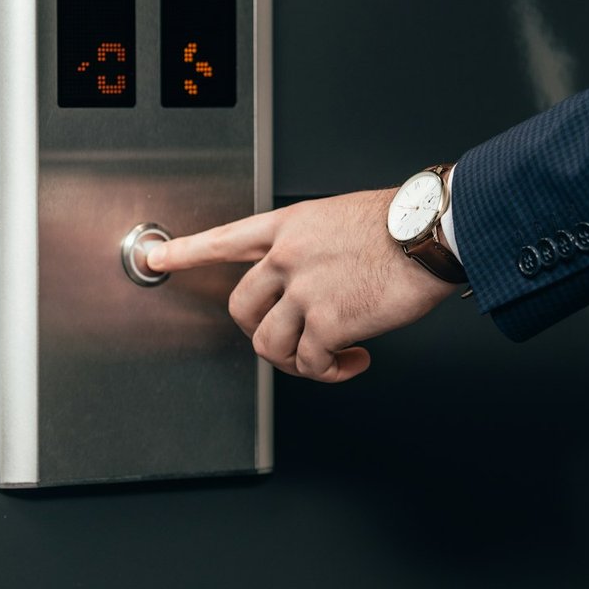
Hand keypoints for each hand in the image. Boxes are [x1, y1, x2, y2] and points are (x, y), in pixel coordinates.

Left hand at [144, 190, 457, 382]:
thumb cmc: (402, 224)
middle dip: (261, 332)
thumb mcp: (341, 217)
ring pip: (270, 344)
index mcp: (289, 226)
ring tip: (331, 357)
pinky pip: (311, 363)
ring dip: (298, 361)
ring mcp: (303, 290)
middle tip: (293, 340)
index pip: (225, 238)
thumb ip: (315, 246)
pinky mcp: (328, 322)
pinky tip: (353, 361)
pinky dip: (331, 372)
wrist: (430, 232)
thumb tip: (317, 277)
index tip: (157, 258)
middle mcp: (286, 257)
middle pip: (240, 307)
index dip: (187, 251)